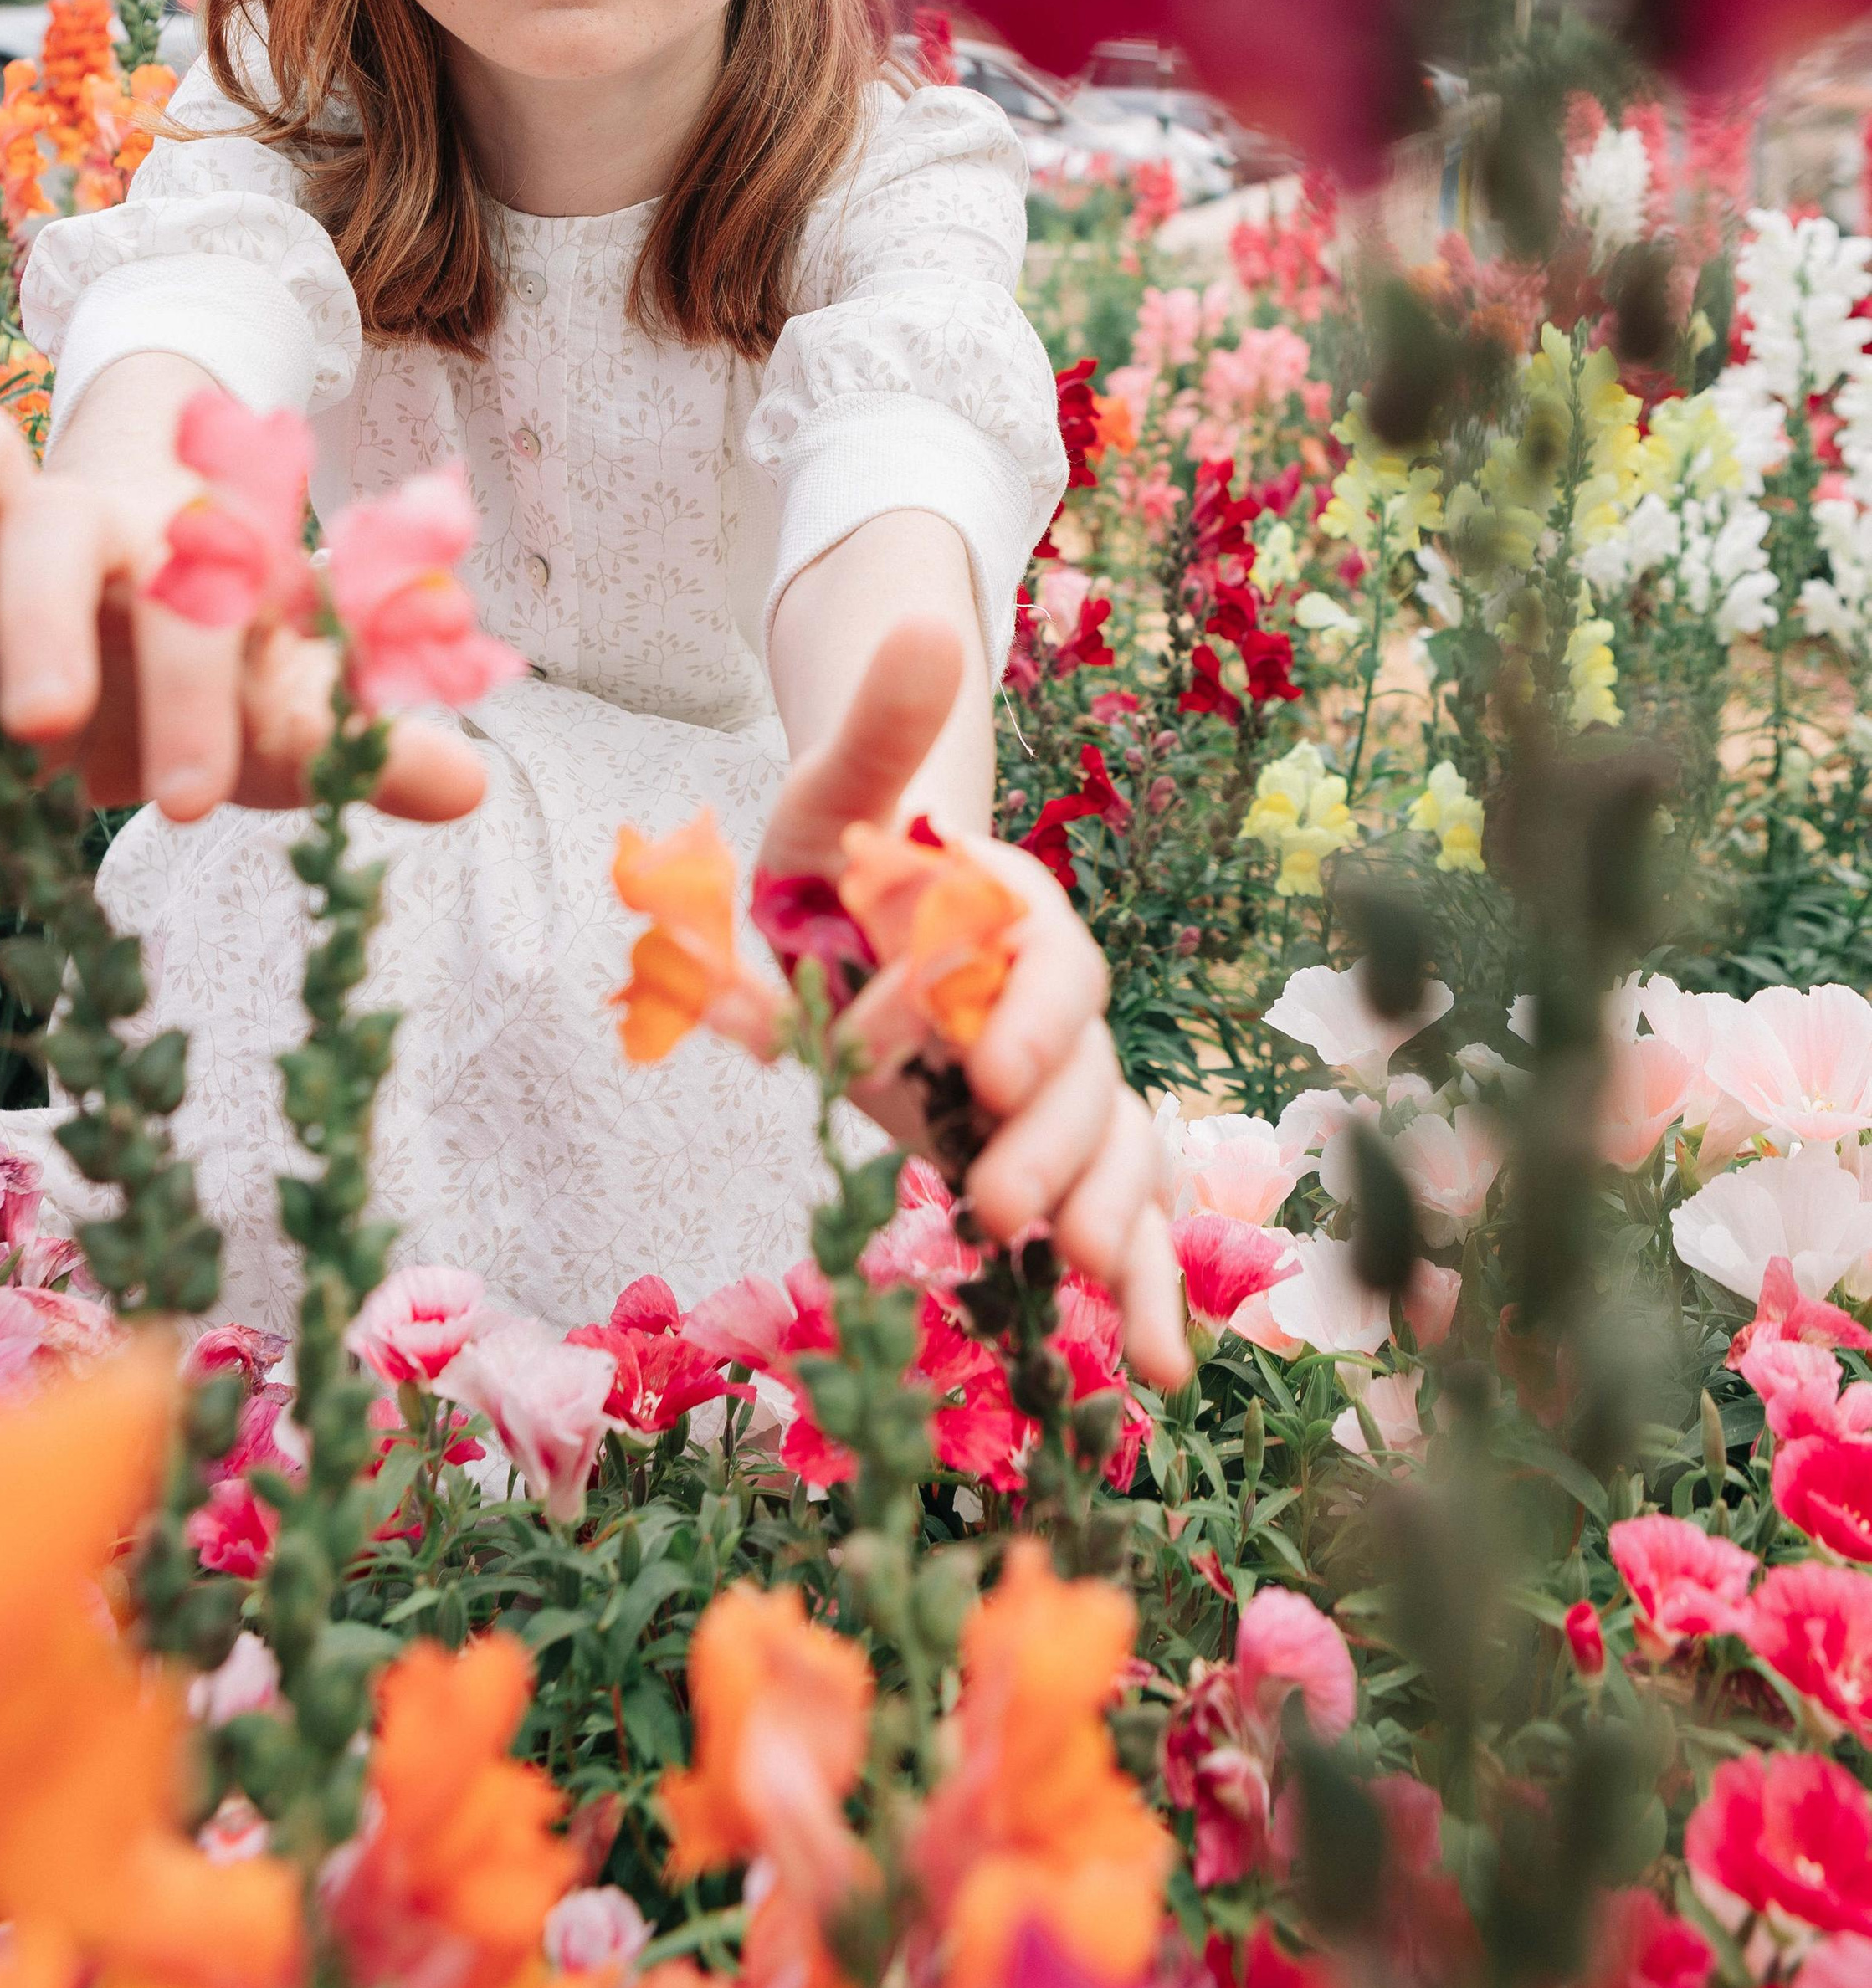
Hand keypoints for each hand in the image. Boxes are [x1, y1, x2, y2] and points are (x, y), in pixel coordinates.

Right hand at [0, 391, 485, 830]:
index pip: (219, 611)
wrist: (158, 561)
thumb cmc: (229, 654)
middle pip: (81, 538)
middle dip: (60, 621)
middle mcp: (110, 520)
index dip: (212, 692)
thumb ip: (365, 739)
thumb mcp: (296, 701)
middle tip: (49, 726)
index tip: (197, 799)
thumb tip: (470, 783)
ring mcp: (10, 517)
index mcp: (212, 556)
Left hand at [756, 618, 1187, 1387]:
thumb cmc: (831, 850)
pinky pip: (1121, 1212)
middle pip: (1085, 1070)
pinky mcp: (1049, 1148)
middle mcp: (1053, 997)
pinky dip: (1148, 1285)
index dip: (1027, 1015)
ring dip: (1116, 1218)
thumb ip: (881, 729)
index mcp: (1010, 909)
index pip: (1045, 961)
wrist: (843, 906)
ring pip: (1120, 1146)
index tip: (980, 1068)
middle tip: (999, 1208)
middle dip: (1055, 1142)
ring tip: (1095, 1290)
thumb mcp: (831, 792)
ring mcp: (1060, 1078)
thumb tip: (915, 624)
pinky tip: (1157, 1363)